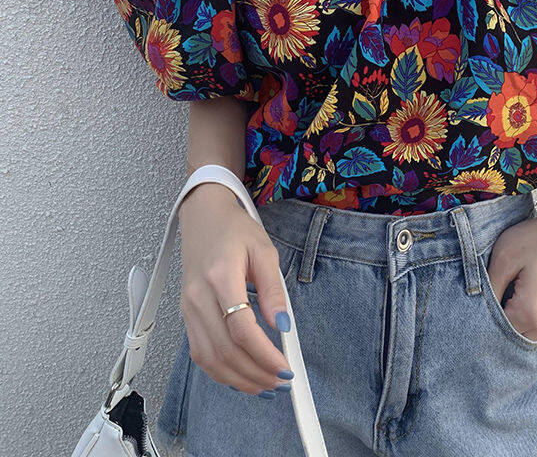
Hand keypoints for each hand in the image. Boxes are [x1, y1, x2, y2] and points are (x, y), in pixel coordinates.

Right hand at [177, 182, 293, 396]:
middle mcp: (199, 297)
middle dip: (255, 373)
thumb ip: (273, 288)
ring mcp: (188, 309)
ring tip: (264, 386)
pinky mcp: (186, 315)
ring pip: (208, 358)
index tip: (285, 366)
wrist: (203, 216)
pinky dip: (220, 371)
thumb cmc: (234, 229)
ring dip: (237, 379)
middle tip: (280, 381)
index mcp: (220, 277)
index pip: (241, 328)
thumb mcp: (264, 250)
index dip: (263, 354)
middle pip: (224, 350)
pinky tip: (241, 376)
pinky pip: (199, 353)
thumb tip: (283, 324)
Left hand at [485, 192, 536, 341]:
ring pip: (518, 333)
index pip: (492, 331)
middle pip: (506, 335)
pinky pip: (530, 326)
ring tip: (500, 292)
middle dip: (492, 320)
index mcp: (530, 313)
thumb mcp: (504, 258)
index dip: (479, 316)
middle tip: (484, 295)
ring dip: (506, 319)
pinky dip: (518, 315)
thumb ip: (489, 288)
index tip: (473, 300)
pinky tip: (513, 293)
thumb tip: (477, 308)